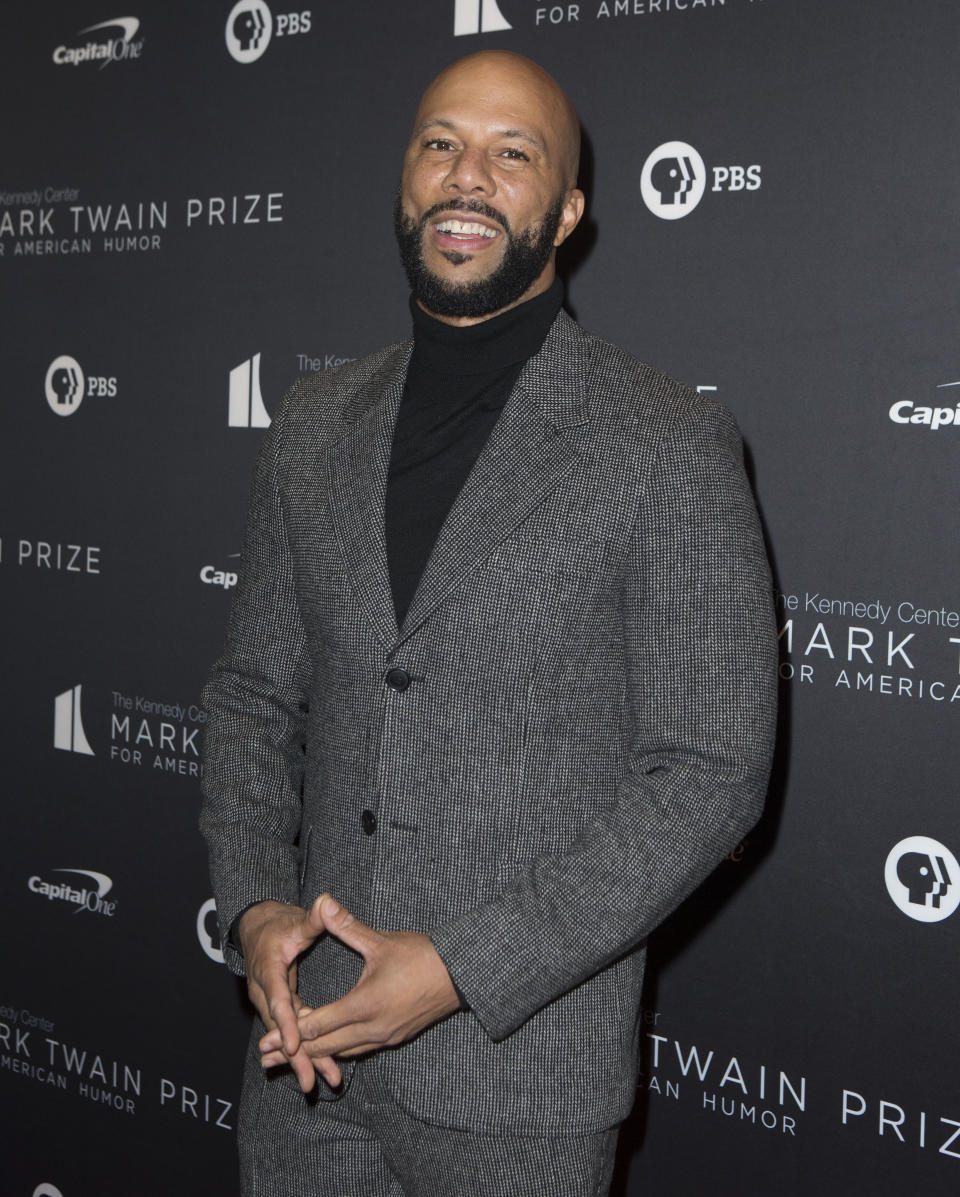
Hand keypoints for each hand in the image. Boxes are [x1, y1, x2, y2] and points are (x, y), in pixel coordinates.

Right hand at [236, 899, 339, 1092]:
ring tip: (321, 1081)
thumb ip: (311, 918)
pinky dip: (302, 1050)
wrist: (258, 930)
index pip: (278, 1000)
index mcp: (268, 971)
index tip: (293, 1044)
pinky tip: (319, 1068)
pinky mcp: (279, 1008)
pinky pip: (290, 1032)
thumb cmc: (278, 925)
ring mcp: (270, 1003)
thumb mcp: (294, 921)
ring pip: (285, 1035)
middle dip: (295, 1055)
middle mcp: (265, 993)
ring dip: (301, 1058)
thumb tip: (324, 903)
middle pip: (280, 1029)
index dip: (285, 1024)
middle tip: (311, 1079)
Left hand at [258, 895, 460, 1076]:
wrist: (460, 975)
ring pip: (342, 1053)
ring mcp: (384, 1038)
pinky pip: (359, 1051)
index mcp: (365, 1005)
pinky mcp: (394, 1038)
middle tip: (264, 1055)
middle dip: (293, 1051)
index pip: (318, 1025)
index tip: (266, 1037)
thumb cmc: (422, 956)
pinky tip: (328, 1049)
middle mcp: (372, 1029)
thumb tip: (324, 902)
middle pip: (324, 1047)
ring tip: (289, 1058)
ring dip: (315, 1054)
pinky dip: (338, 1051)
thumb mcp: (381, 941)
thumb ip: (347, 926)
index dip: (290, 1032)